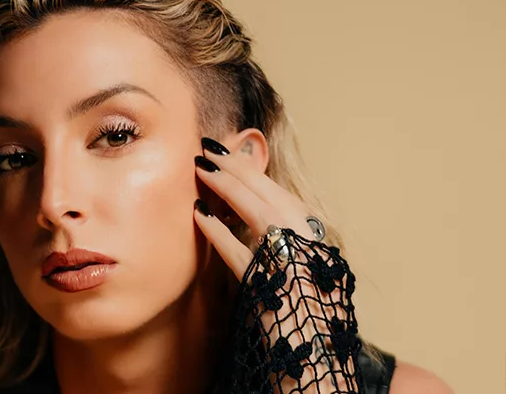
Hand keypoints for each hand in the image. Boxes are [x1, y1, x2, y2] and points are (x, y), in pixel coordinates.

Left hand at [192, 136, 357, 392]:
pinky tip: (199, 214)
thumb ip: (274, 247)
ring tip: (201, 169)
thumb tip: (241, 217)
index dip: (254, 174)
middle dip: (239, 169)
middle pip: (273, 198)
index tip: (229, 154)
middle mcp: (312, 252)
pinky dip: (220, 233)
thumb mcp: (292, 276)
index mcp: (317, 246)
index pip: (282, 198)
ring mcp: (296, 269)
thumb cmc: (298, 323)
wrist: (312, 367)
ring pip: (263, 215)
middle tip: (208, 148)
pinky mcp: (273, 291)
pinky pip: (243, 255)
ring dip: (229, 188)